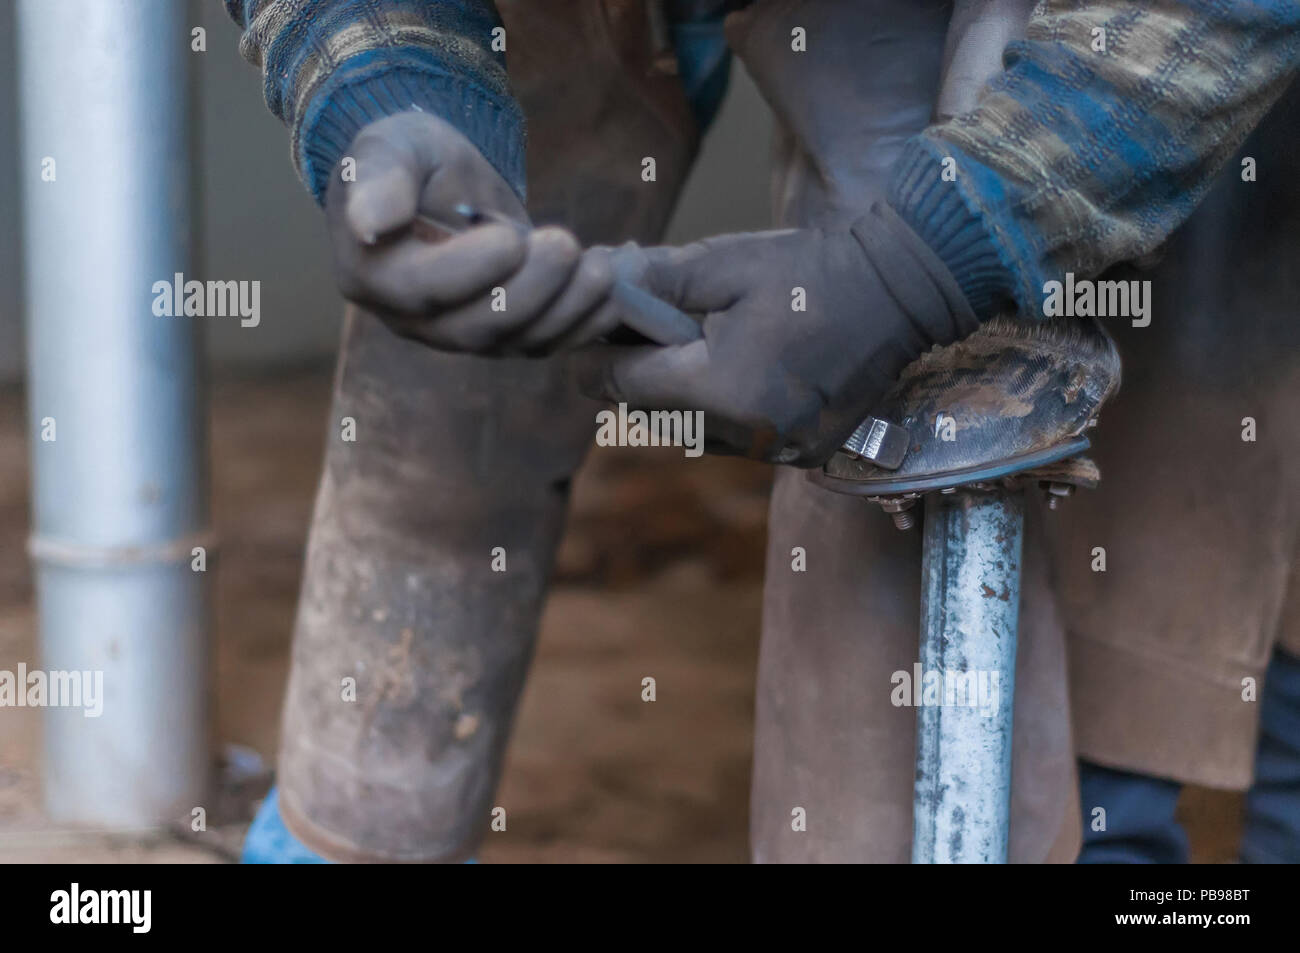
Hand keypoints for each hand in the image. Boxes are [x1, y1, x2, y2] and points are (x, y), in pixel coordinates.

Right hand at [325, 112, 616, 352]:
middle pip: (478, 326)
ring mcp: (462, 333)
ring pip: (519, 340)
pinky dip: (583, 323)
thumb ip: (378, 180)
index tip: (511, 238)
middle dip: (531, 290)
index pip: (423, 290)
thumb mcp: (387, 150)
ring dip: (568, 309)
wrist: (436, 181)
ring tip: (602, 268)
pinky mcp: (504, 334)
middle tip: (567, 245)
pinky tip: (614, 294)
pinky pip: (545, 341)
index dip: (469, 271)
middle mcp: (415, 321)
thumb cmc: (406, 159)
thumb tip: (370, 223)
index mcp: (373, 278)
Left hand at [575, 203, 977, 465]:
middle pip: (650, 415)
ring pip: (689, 432)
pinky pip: (733, 439)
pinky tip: (739, 369)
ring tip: (694, 345)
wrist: (901, 290)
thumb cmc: (810, 269)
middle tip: (641, 330)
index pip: (620, 385)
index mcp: (722, 386)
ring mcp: (778, 451)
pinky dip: (721, 410)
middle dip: (635, 375)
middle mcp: (748, 433)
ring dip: (678, 396)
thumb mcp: (722, 263)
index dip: (596, 356)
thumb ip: (652, 282)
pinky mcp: (802, 455)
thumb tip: (597, 289)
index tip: (595, 330)